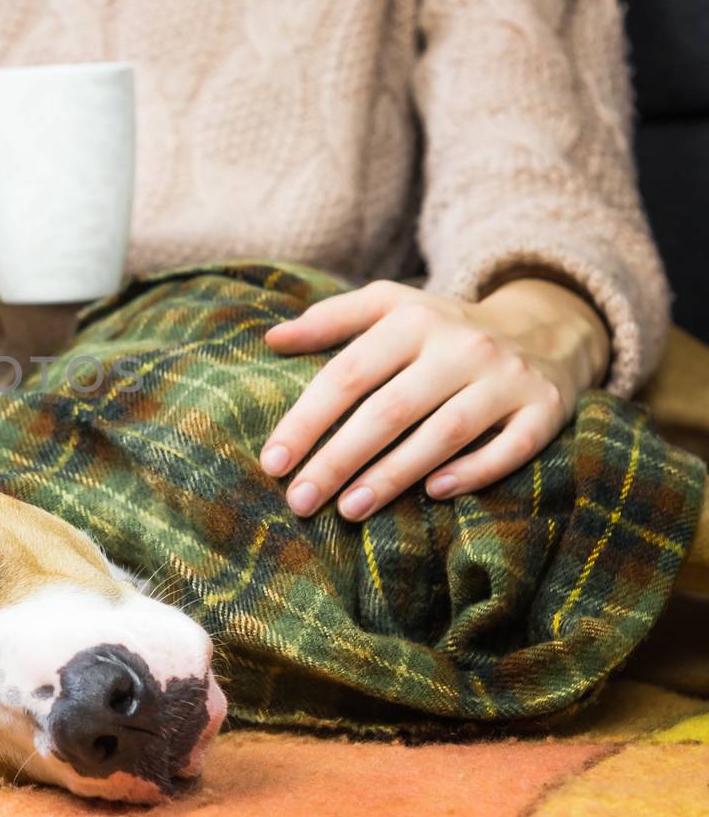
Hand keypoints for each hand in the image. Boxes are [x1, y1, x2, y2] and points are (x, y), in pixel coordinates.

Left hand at [258, 278, 610, 520]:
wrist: (545, 327)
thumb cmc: (443, 328)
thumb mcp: (389, 306)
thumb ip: (330, 319)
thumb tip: (271, 339)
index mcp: (414, 320)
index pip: (348, 374)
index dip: (307, 420)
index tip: (272, 462)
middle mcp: (463, 346)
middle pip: (390, 410)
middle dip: (339, 460)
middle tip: (300, 501)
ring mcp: (508, 378)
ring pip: (445, 433)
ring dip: (394, 475)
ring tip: (348, 510)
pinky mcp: (546, 409)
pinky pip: (510, 448)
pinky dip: (473, 472)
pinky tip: (433, 495)